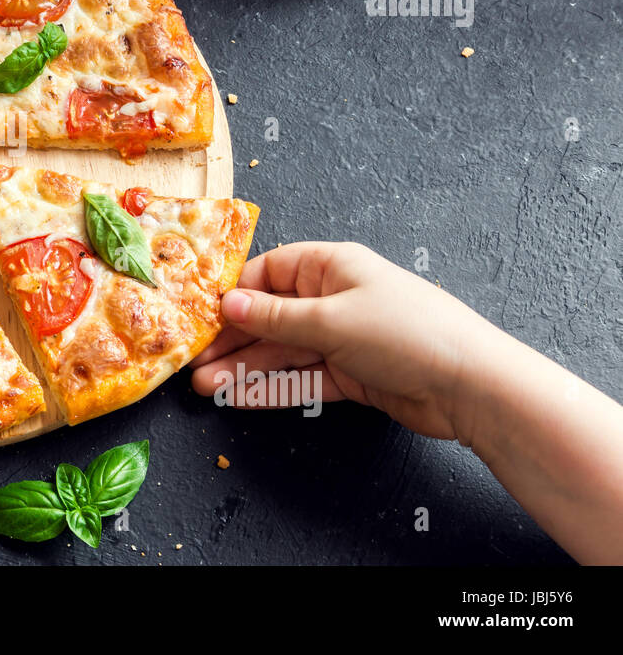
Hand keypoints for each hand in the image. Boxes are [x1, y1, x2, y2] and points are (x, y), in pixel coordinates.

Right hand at [189, 241, 509, 440]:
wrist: (470, 386)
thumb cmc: (407, 333)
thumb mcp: (332, 320)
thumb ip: (276, 317)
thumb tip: (229, 305)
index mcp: (331, 267)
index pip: (269, 272)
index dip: (234, 294)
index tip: (200, 316)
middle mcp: (334, 298)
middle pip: (270, 317)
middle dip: (232, 340)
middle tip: (193, 362)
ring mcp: (343, 338)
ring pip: (282, 351)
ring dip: (245, 368)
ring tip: (206, 386)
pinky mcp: (352, 374)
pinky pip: (302, 379)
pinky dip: (273, 388)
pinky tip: (241, 397)